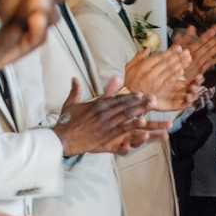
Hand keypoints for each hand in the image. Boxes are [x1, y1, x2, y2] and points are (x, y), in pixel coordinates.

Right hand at [51, 76, 166, 155]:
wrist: (62, 137)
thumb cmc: (66, 122)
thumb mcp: (70, 104)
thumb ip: (75, 91)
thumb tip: (74, 78)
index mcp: (97, 104)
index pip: (117, 99)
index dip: (130, 96)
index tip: (141, 94)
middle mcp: (103, 112)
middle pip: (125, 105)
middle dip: (140, 101)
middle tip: (153, 98)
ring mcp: (106, 123)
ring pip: (126, 114)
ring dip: (141, 110)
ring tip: (152, 107)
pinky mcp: (106, 135)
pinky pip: (123, 128)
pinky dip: (133, 124)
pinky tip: (143, 122)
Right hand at [122, 46, 198, 111]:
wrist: (128, 98)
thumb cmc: (129, 82)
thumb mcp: (129, 67)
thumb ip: (138, 57)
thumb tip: (148, 49)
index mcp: (143, 66)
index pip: (159, 57)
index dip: (170, 52)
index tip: (178, 47)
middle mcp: (150, 72)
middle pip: (167, 62)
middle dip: (178, 56)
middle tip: (187, 51)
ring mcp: (155, 81)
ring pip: (169, 71)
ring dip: (180, 64)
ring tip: (188, 59)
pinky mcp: (159, 89)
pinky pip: (169, 81)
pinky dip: (175, 76)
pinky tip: (182, 71)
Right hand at [175, 24, 215, 75]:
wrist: (170, 82)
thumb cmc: (170, 64)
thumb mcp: (173, 49)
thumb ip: (183, 38)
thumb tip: (192, 27)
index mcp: (189, 50)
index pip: (203, 39)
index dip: (212, 32)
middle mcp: (196, 56)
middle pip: (210, 45)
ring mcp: (200, 63)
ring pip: (214, 53)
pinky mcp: (202, 69)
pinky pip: (213, 62)